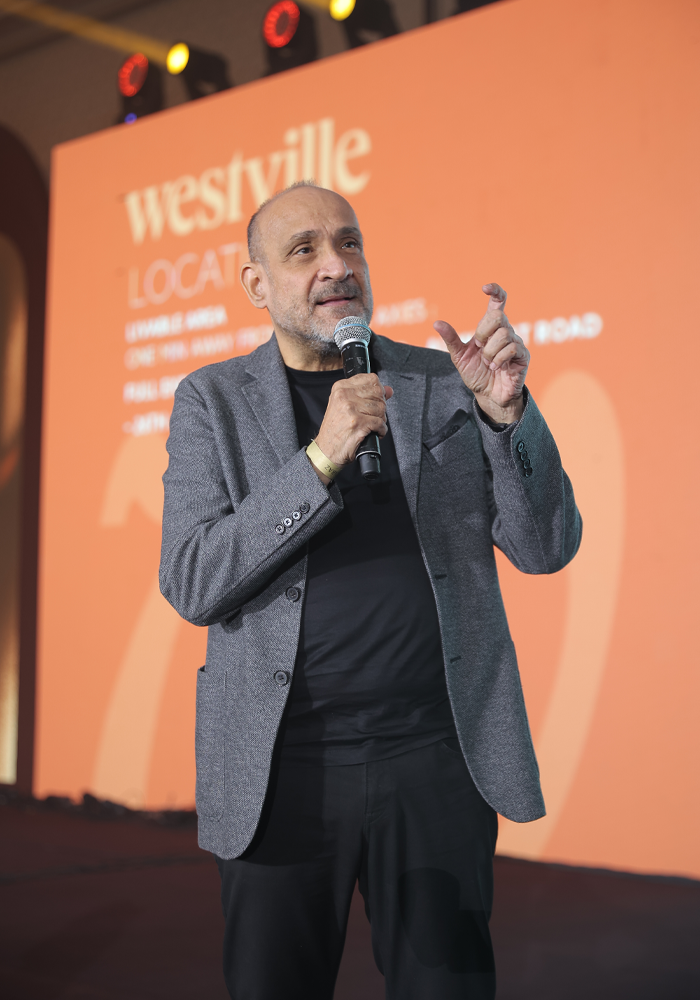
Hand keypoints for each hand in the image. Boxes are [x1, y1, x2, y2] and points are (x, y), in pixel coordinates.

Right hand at [312, 374, 392, 481]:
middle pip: (378, 393)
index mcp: (341, 387)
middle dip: (380, 407)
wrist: (326, 450)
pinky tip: (374, 433)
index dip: (378, 391)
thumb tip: (389, 390)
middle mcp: (344, 395)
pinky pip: (380, 423)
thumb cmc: (336, 429)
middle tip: (372, 416)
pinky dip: (381, 430)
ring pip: (381, 408)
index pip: (371, 379)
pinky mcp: (358, 423)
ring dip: (381, 420)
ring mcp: (351, 409)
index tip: (375, 401)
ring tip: (371, 426)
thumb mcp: (347, 406)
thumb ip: (368, 395)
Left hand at [434, 283, 528, 423]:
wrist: (488, 396)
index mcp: (490, 328)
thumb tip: (436, 323)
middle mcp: (505, 331)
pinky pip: (512, 348)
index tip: (484, 288)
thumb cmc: (476, 374)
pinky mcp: (523, 356)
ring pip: (504, 334)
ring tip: (489, 363)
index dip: (495, 291)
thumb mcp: (459, 357)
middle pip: (497, 316)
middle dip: (483, 333)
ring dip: (490, 352)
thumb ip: (451, 339)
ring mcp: (516, 342)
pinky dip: (499, 359)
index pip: (497, 303)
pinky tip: (497, 367)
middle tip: (480, 347)